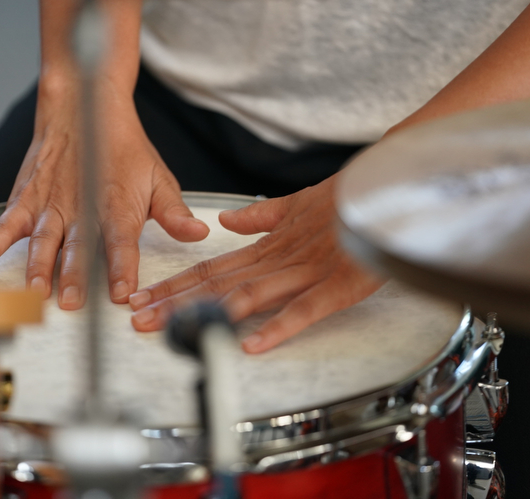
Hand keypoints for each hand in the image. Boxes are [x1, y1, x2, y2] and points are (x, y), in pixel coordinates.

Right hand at [0, 73, 208, 307]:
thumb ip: (175, 212)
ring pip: (43, 238)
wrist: (85, 104)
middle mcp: (82, 205)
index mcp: (117, 204)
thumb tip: (198, 234)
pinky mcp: (26, 197)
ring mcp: (50, 202)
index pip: (121, 241)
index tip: (122, 293)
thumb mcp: (158, 177)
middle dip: (75, 275)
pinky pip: (6, 223)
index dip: (122, 268)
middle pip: (78, 245)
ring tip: (34, 291)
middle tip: (73, 302)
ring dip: (38, 266)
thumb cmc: (123, 146)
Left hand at [128, 174, 383, 352]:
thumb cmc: (345, 199)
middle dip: (175, 301)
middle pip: (218, 283)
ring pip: (248, 294)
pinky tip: (250, 343)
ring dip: (209, 313)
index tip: (144, 296)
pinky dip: (278, 326)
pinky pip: (304, 310)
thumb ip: (261, 216)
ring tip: (175, 329)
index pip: (211, 267)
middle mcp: (278, 259)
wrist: (389, 186)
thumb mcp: (297, 205)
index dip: (175, 283)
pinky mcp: (338, 287)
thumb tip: (226, 220)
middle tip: (139, 318)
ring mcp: (306, 273)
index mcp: (268, 245)